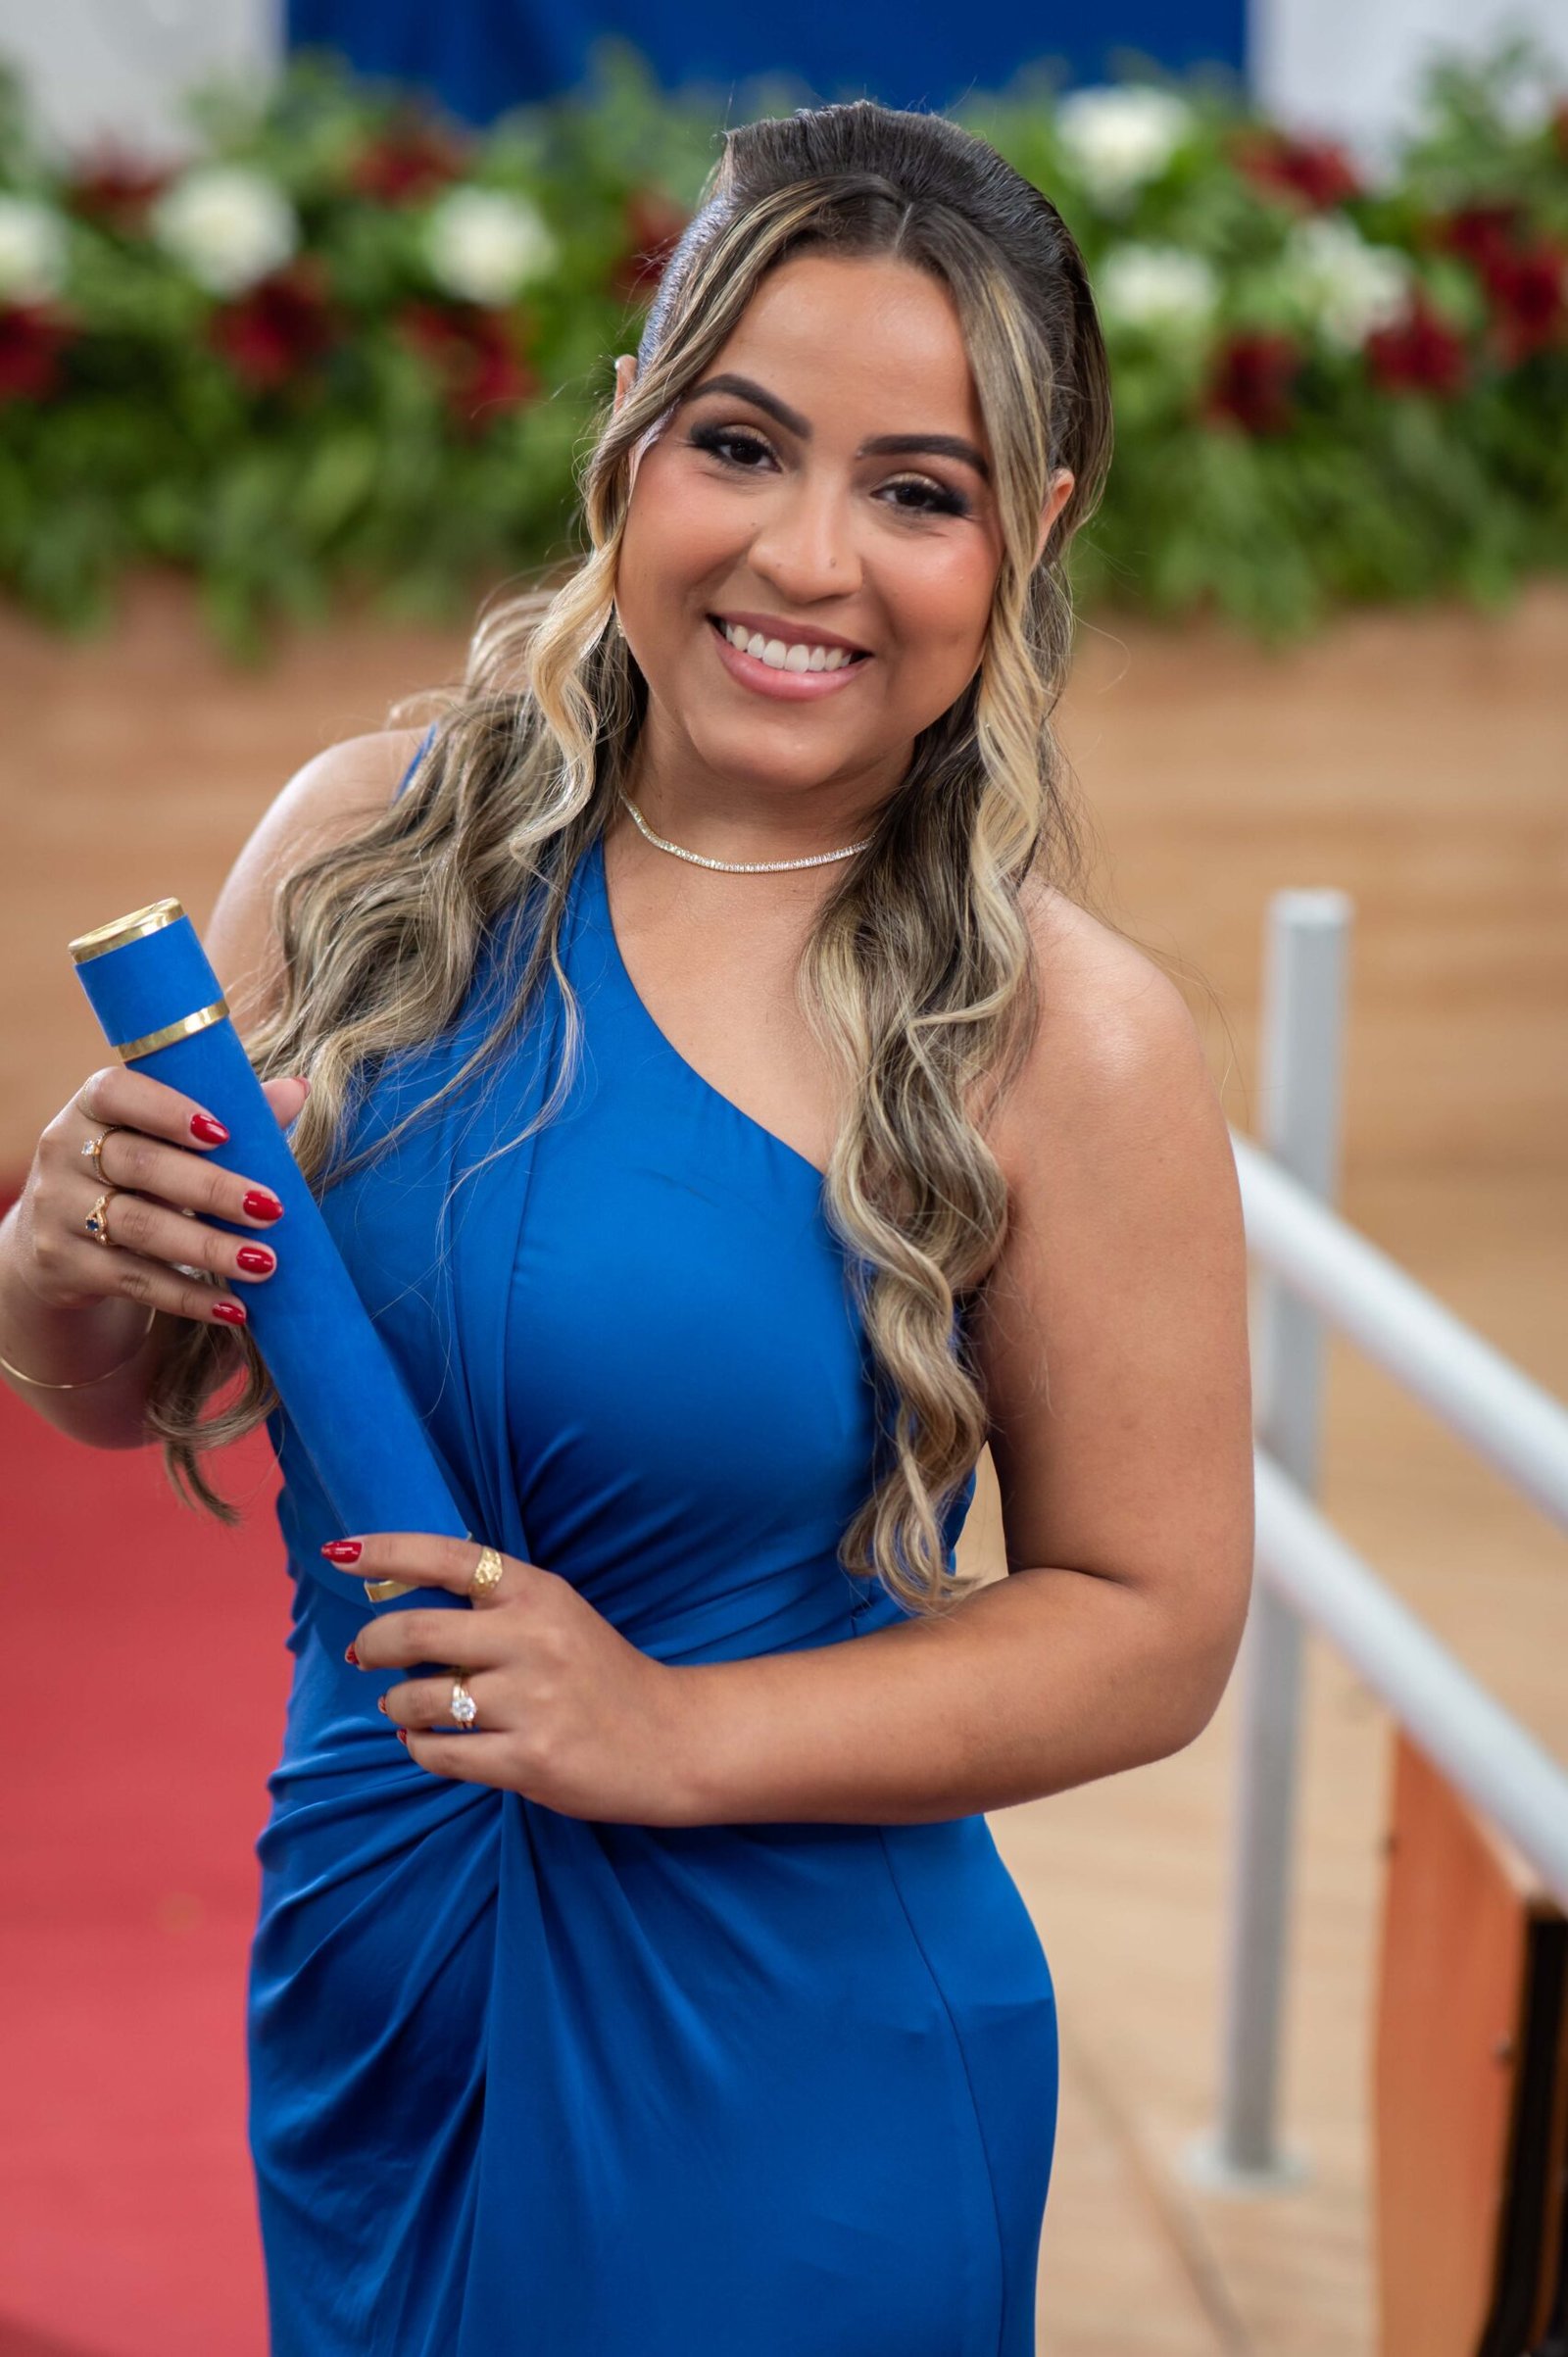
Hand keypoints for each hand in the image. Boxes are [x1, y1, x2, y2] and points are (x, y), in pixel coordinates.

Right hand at [14, 1065, 308, 1328]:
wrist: (56, 1243)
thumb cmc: (137, 1174)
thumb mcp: (169, 1141)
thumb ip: (228, 1113)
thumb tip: (296, 1090)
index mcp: (91, 1107)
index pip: (116, 1092)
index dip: (167, 1110)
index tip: (224, 1134)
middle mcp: (64, 1152)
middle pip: (141, 1165)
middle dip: (212, 1188)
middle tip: (271, 1209)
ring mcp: (57, 1210)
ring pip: (139, 1227)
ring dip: (209, 1248)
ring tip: (265, 1263)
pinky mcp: (64, 1265)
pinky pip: (134, 1281)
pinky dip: (189, 1296)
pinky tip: (234, 1308)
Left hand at [342, 1533, 703, 1825]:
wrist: (670, 1739)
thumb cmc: (599, 1674)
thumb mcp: (556, 1614)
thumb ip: (493, 1604)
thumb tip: (397, 1606)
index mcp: (538, 1593)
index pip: (450, 1558)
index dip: (387, 1553)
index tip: (340, 1554)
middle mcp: (533, 1640)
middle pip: (415, 1634)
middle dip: (373, 1645)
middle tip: (365, 1654)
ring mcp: (531, 1702)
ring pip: (419, 1702)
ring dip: (396, 1706)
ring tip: (405, 1709)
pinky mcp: (529, 1760)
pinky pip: (439, 1755)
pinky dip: (419, 1748)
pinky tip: (427, 1741)